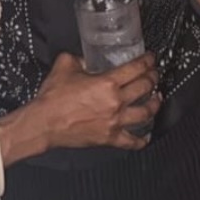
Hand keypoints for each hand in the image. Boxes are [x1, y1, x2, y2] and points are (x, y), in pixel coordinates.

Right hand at [29, 51, 160, 152]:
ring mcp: (115, 121)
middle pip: (145, 87)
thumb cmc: (52, 99)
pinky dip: (142, 139)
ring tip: (156, 99)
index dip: (147, 61)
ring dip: (154, 104)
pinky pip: (132, 141)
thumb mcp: (65, 66)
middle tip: (154, 75)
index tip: (150, 59)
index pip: (136, 68)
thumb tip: (87, 59)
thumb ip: (80, 59)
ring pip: (145, 112)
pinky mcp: (110, 138)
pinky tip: (146, 135)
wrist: (43, 123)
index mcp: (106, 82)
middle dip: (153, 78)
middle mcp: (115, 102)